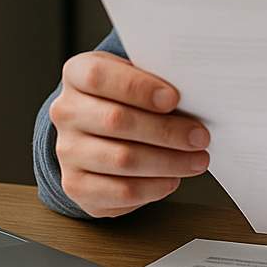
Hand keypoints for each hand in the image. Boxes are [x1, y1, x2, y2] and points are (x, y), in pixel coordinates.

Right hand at [49, 51, 210, 217]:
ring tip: (196, 160)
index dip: (138, 88)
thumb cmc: (128, 99)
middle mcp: (67, 112)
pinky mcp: (76, 185)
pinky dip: (153, 187)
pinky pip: (119, 191)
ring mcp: (67, 151)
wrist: (99, 132)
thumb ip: (158, 81)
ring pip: (121, 159)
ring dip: (167, 162)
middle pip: (116, 121)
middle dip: (166, 131)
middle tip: (199, 136)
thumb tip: (196, 94)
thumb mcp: (139, 78)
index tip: (174, 99)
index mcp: (77, 75)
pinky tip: (172, 179)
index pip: (99, 76)